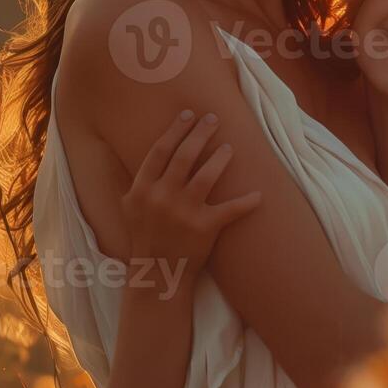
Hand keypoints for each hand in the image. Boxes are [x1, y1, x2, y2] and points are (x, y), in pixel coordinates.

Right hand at [120, 109, 260, 286]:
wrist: (157, 273)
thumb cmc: (144, 236)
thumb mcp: (129, 206)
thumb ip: (133, 179)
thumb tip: (138, 151)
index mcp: (142, 189)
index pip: (160, 151)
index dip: (175, 130)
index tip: (188, 115)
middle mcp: (162, 197)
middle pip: (184, 156)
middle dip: (200, 133)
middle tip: (214, 119)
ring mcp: (184, 213)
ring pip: (207, 175)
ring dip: (220, 157)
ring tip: (229, 147)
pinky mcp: (204, 228)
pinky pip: (230, 210)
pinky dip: (246, 202)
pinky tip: (259, 195)